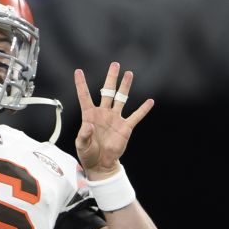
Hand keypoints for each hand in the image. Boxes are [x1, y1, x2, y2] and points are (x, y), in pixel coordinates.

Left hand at [73, 62, 153, 179]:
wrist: (101, 164)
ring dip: (125, 87)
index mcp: (89, 115)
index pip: (85, 96)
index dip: (81, 84)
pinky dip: (143, 109)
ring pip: (121, 99)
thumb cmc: (88, 153)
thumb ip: (84, 135)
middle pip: (107, 91)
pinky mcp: (125, 127)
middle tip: (115, 64)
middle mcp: (103, 113)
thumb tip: (89, 125)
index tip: (78, 71)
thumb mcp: (81, 145)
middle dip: (111, 78)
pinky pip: (136, 116)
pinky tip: (150, 101)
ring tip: (129, 74)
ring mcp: (115, 119)